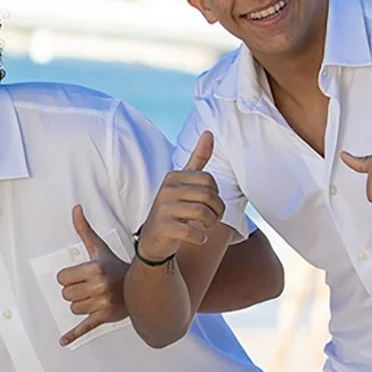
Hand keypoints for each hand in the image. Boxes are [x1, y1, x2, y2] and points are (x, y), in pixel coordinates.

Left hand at [57, 206, 128, 345]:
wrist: (139, 286)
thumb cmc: (114, 266)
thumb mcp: (99, 248)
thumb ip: (84, 229)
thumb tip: (75, 208)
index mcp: (94, 268)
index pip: (61, 278)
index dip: (69, 277)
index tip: (83, 276)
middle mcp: (99, 286)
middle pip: (65, 295)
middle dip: (74, 291)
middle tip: (91, 287)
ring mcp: (102, 303)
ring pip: (73, 308)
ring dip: (81, 304)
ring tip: (96, 297)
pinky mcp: (104, 318)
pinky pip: (84, 328)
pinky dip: (73, 336)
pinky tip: (62, 342)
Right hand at [135, 132, 223, 264]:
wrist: (154, 239)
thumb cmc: (173, 208)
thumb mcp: (183, 183)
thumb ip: (197, 160)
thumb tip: (209, 133)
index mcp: (173, 177)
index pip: (210, 180)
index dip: (217, 195)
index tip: (210, 204)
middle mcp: (166, 189)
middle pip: (209, 196)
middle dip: (217, 210)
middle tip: (212, 218)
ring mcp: (164, 208)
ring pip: (203, 213)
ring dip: (210, 223)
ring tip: (206, 227)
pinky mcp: (164, 227)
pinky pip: (193, 232)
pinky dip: (201, 237)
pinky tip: (199, 238)